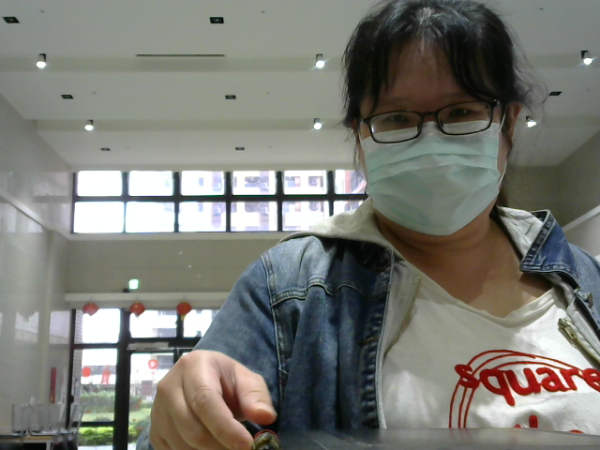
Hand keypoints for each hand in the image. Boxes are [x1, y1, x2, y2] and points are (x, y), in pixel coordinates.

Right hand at [150, 350, 276, 449]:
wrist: (204, 381)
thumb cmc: (227, 381)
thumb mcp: (247, 381)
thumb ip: (256, 397)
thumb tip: (265, 417)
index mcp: (193, 366)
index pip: (205, 401)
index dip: (226, 428)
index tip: (247, 445)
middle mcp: (168, 386)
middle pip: (192, 429)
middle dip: (221, 446)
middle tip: (241, 449)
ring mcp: (157, 410)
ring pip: (182, 445)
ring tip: (228, 446)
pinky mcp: (155, 430)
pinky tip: (211, 447)